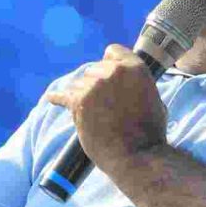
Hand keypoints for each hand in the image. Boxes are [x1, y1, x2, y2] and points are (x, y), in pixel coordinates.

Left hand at [40, 45, 168, 182]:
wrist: (137, 155)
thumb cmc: (150, 132)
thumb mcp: (153, 97)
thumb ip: (136, 83)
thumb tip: (125, 82)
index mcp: (134, 67)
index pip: (112, 51)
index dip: (109, 63)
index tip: (107, 73)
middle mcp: (113, 71)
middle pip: (93, 69)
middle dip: (96, 83)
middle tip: (103, 103)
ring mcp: (94, 86)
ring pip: (79, 84)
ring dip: (83, 96)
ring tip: (93, 114)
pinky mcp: (79, 102)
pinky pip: (62, 96)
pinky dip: (57, 98)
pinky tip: (52, 99)